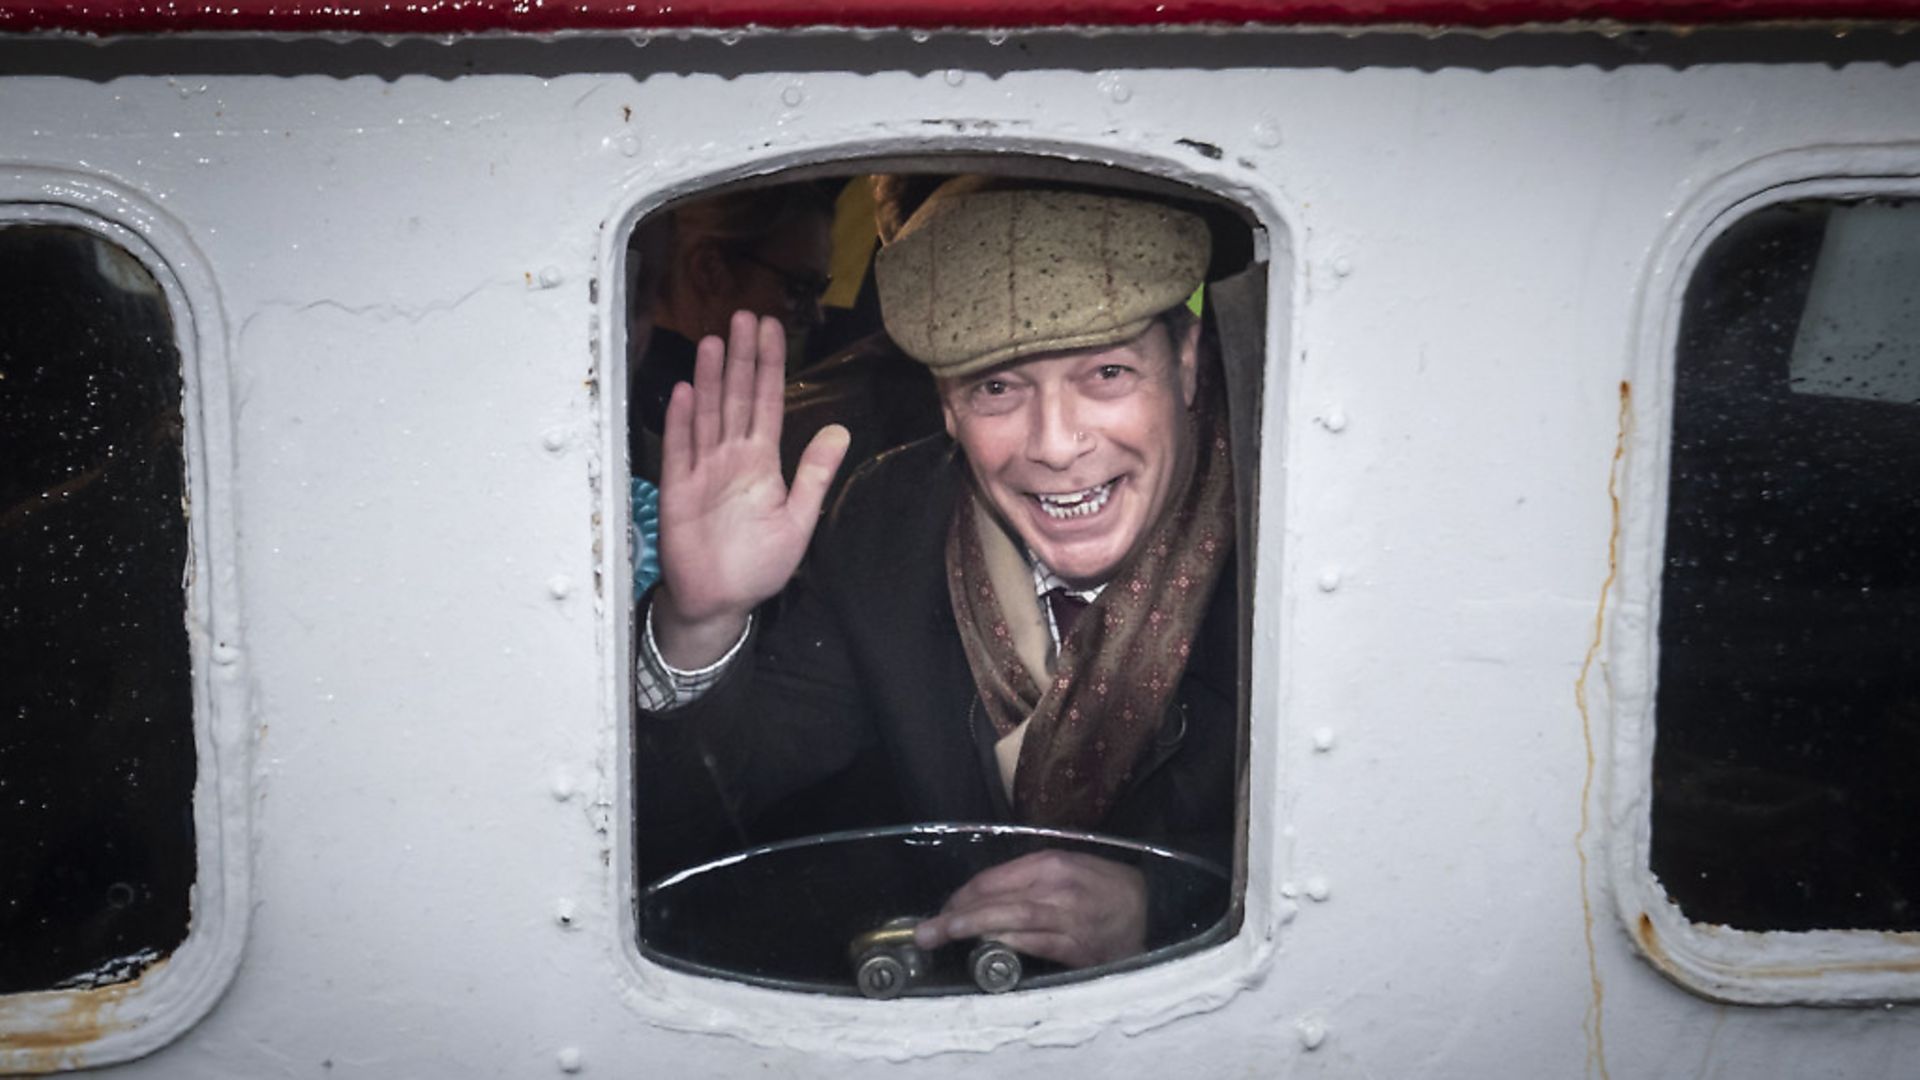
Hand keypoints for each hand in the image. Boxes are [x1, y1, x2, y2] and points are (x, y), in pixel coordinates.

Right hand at [653, 310, 848, 667]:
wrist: (719, 602)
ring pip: (707, 415)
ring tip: (714, 342)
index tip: (771, 329)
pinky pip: (680, 450)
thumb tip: (839, 431)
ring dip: (711, 379)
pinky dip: (682, 422)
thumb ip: (815, 475)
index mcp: (763, 462)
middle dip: (741, 358)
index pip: (768, 403)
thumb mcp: (798, 521)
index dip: (770, 365)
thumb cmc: (758, 565)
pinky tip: (686, 392)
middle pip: (737, 398)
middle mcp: (732, 458)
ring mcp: (702, 470)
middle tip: (742, 317)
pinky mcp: (677, 490)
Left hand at [913, 850, 1147, 968]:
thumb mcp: (1070, 866)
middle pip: (995, 900)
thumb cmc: (1107, 887)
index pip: (994, 879)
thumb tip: (989, 894)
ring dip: (971, 930)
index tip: (944, 908)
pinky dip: (1007, 945)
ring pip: (1009, 921)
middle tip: (926, 930)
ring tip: (943, 937)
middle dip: (956, 915)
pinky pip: (1034, 944)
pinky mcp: (1076, 947)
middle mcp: (1056, 888)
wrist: (1154, 910)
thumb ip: (1032, 877)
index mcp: (1051, 863)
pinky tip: (985, 949)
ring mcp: (1066, 918)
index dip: (964, 895)